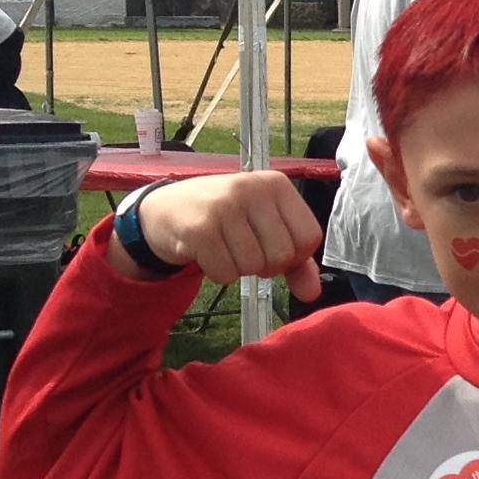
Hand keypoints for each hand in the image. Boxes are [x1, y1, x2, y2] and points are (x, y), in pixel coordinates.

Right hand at [126, 172, 321, 298]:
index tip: (271, 247)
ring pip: (253, 267)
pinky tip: (208, 253)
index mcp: (276, 185)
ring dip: (239, 269)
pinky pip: (225, 274)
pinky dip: (218, 274)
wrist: (166, 208)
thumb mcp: (264, 228)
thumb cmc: (224, 218)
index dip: (293, 256)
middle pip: (283, 256)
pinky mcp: (200, 228)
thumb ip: (295, 261)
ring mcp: (224, 205)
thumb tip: (312, 293)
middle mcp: (252, 188)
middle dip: (265, 265)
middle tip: (243, 249)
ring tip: (224, 247)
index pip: (309, 238)